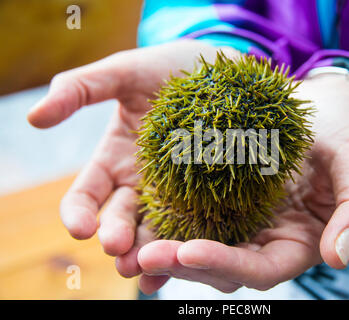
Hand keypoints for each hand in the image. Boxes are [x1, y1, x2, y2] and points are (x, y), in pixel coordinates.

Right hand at [26, 39, 239, 282]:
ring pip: (156, 229)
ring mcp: (173, 192)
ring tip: (152, 269)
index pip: (86, 196)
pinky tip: (194, 259)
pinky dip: (191, 242)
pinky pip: (197, 222)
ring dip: (151, 251)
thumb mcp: (122, 72)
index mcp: (111, 162)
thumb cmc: (164, 69)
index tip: (81, 227)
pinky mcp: (207, 194)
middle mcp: (138, 184)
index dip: (78, 213)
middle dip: (117, 237)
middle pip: (121, 219)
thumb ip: (79, 89)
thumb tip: (33, 118)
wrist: (216, 71)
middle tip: (120, 251)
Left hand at [136, 74, 348, 293]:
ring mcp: (242, 220)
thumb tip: (338, 257)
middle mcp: (265, 239)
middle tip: (145, 254)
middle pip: (222, 267)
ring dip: (167, 251)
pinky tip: (137, 216)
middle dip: (184, 264)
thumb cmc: (341, 129)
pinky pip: (191, 215)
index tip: (190, 251)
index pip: (262, 269)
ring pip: (200, 248)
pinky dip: (166, 221)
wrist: (320, 104)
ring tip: (130, 245)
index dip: (227, 265)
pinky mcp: (222, 199)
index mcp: (299, 241)